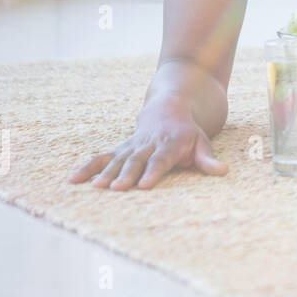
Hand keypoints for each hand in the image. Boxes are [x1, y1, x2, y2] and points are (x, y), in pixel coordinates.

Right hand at [68, 95, 227, 190]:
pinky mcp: (119, 149)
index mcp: (171, 143)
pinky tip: (73, 180)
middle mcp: (148, 144)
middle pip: (136, 161)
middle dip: (126, 174)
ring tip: (95, 187)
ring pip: (117, 159)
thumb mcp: (203, 143)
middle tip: (117, 189)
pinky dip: (87, 167)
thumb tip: (223, 171)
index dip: (153, 172)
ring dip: (105, 173)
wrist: (170, 108)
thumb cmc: (188, 133)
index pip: (161, 159)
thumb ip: (209, 160)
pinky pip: (101, 158)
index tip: (144, 185)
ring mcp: (132, 146)